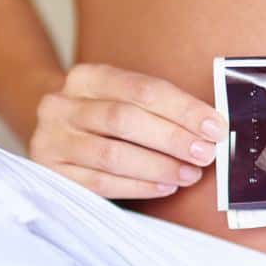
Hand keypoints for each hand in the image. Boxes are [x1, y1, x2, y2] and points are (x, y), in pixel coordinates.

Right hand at [29, 64, 225, 198]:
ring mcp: (52, 140)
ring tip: (189, 174)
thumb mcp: (122, 98)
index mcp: (86, 78)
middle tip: (205, 154)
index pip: (141, 89)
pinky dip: (137, 186)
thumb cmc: (103, 116)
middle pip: (124, 119)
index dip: (182, 108)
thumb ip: (158, 107)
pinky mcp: (52, 172)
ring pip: (111, 155)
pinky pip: (100, 183)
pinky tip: (164, 187)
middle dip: (171, 138)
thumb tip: (210, 126)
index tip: (214, 126)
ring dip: (157, 166)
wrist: (55, 133)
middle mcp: (62, 105)